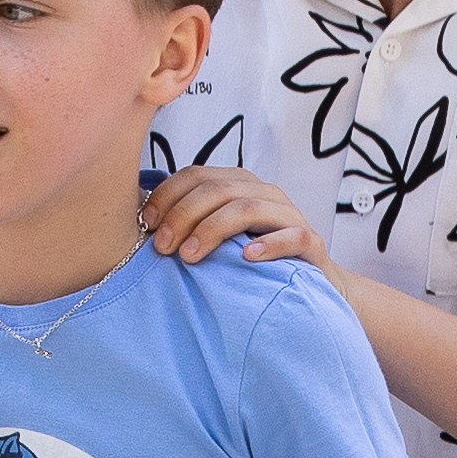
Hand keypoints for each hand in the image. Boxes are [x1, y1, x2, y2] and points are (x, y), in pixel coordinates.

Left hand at [146, 163, 328, 270]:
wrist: (312, 283)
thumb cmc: (257, 262)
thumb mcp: (221, 239)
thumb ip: (192, 226)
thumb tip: (144, 225)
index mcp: (239, 185)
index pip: (198, 175)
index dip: (168, 195)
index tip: (146, 223)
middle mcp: (264, 193)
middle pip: (217, 189)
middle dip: (183, 216)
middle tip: (163, 247)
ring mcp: (289, 216)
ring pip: (247, 208)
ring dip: (212, 230)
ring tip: (189, 256)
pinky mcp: (310, 243)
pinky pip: (291, 236)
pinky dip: (268, 245)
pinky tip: (247, 258)